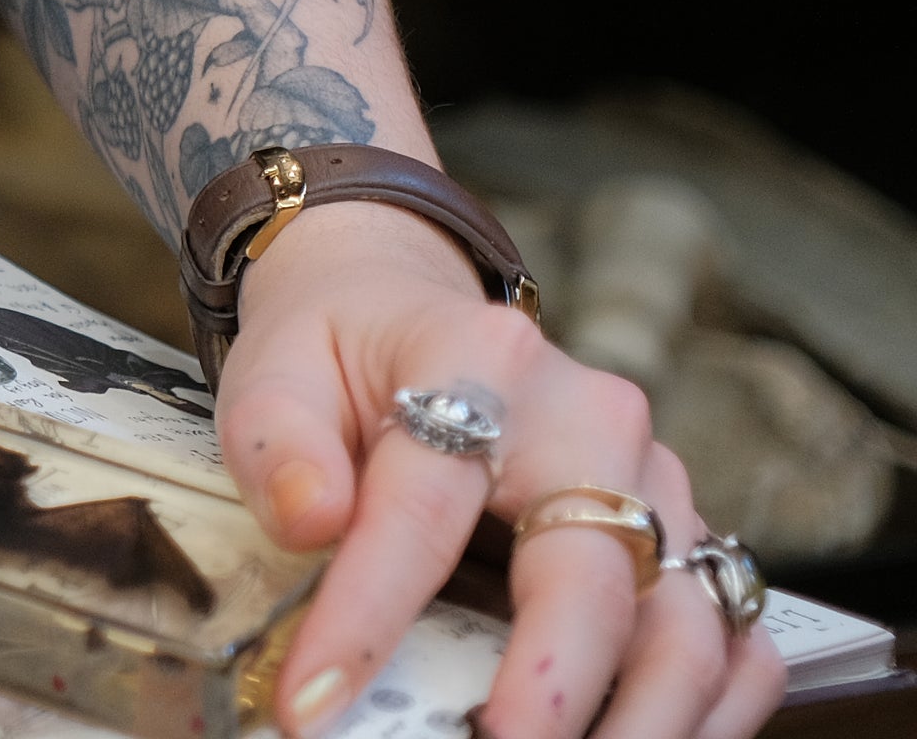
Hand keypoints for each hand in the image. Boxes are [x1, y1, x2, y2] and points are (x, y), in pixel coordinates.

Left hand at [219, 202, 784, 738]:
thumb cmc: (340, 355)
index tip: (311, 701)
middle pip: (597, 574)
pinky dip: (705, 718)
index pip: (425, 506)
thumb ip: (277, 439)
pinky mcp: (686, 539)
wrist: (403, 312)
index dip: (367, 615)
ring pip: (690, 626)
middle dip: (552, 691)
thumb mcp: (276, 368)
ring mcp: (655, 483)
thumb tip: (309, 516)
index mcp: (480, 360)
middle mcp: (594, 420)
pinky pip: (733, 644)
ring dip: (643, 725)